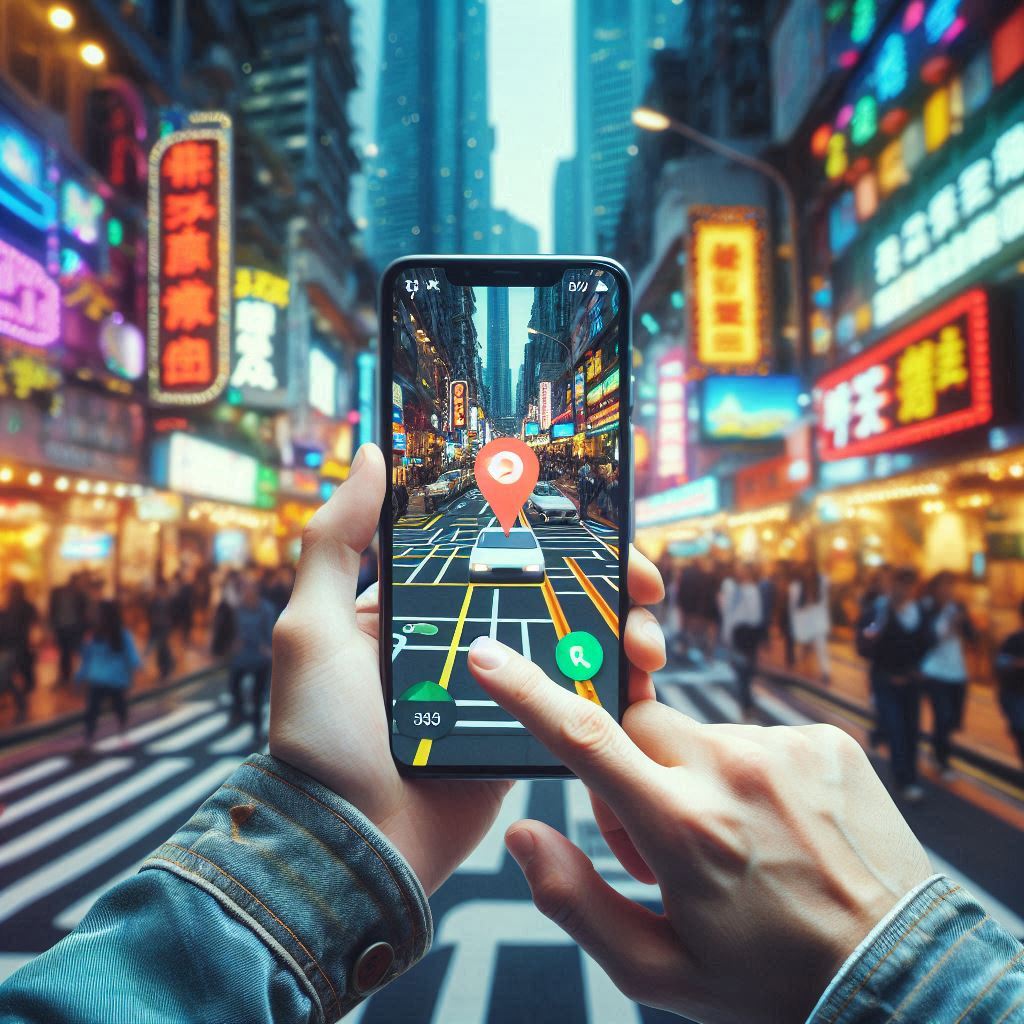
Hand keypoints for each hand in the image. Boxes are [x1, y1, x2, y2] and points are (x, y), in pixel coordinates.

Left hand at [268, 444, 666, 894]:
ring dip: (621, 630)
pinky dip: (614, 685)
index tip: (592, 517)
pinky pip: (575, 699)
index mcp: (417, 608)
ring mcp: (499, 688)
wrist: (356, 848)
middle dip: (604, 580)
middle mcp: (464, 640)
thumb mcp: (312, 627)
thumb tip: (369, 455)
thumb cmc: (324, 737)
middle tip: (641, 578)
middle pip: (547, 591)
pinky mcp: (524, 733)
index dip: (546, 529)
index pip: (491, 550)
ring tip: (646, 637)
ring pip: (574, 641)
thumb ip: (337, 541)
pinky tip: (642, 677)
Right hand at [467, 631, 932, 1022]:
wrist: (903, 975)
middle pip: (638, 728)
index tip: (490, 656)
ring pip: (699, 736)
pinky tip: (783, 828)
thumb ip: (576, 900)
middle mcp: (732, 771)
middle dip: (634, 769)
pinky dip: (751, 774)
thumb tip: (524, 834)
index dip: (528, 693)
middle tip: (666, 836)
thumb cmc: (773, 981)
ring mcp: (784, 749)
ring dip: (697, 776)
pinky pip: (755, 738)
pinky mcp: (825, 740)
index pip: (583, 740)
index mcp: (683, 827)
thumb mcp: (661, 969)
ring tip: (740, 843)